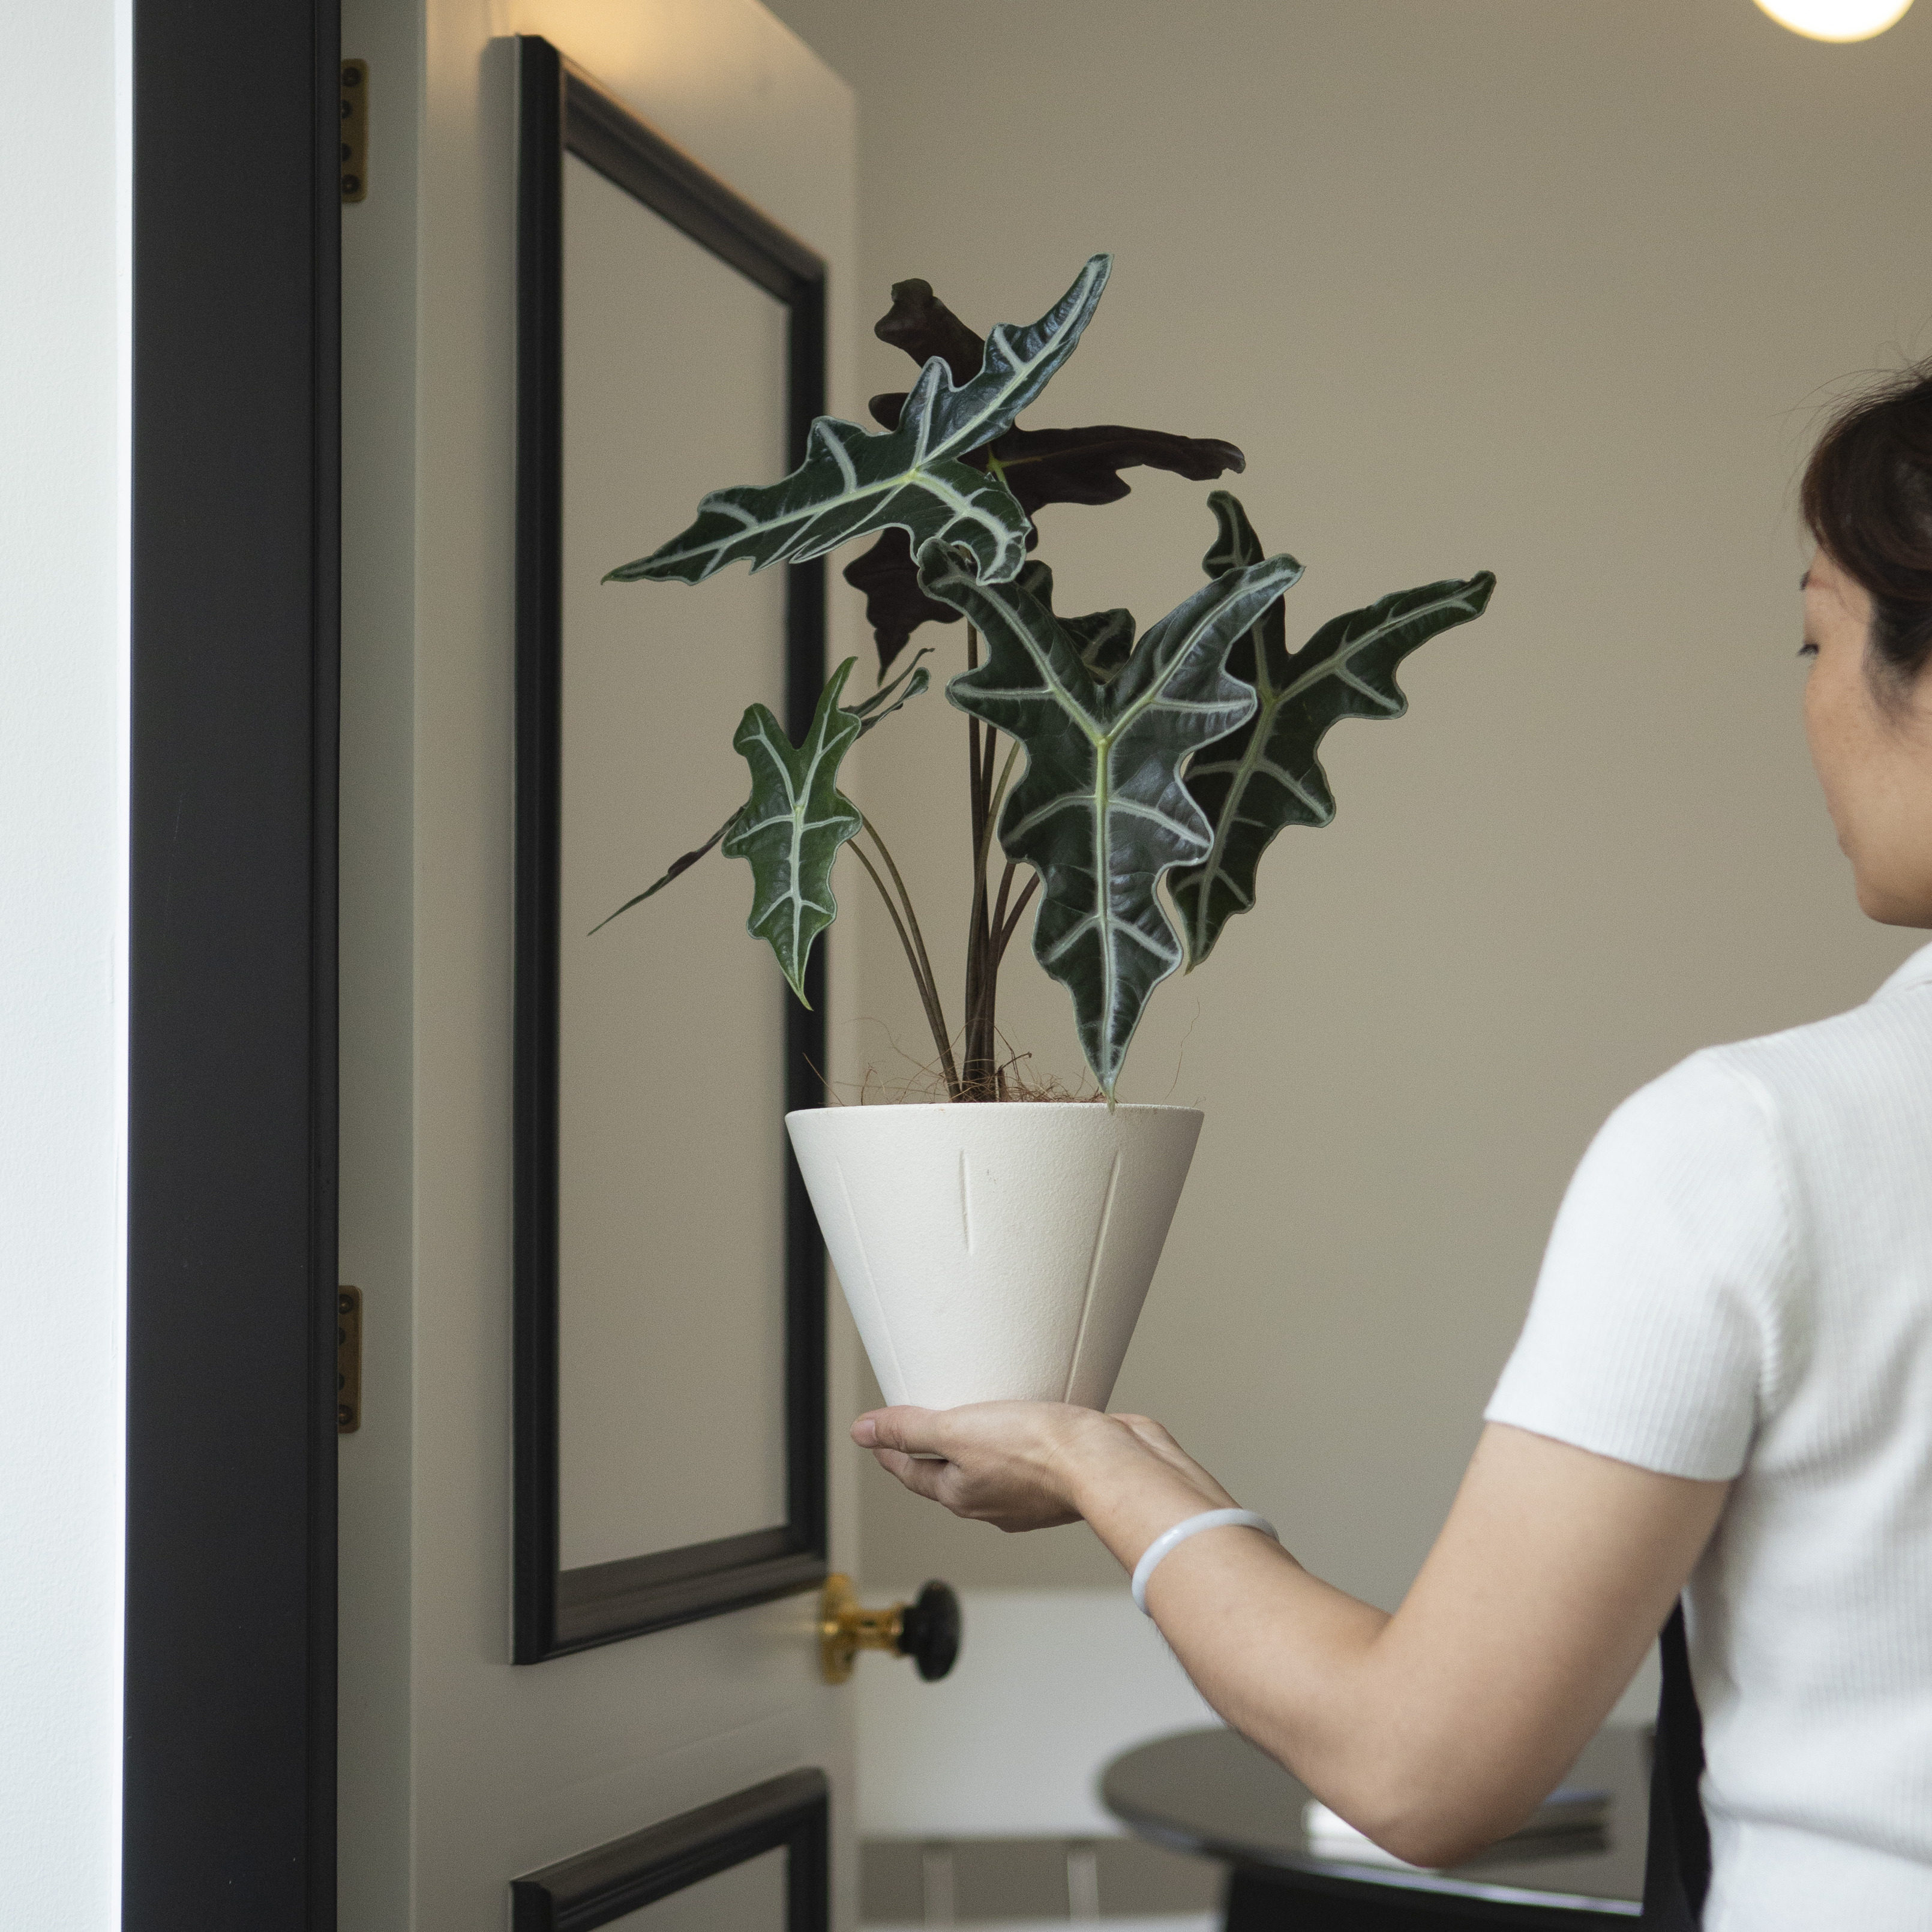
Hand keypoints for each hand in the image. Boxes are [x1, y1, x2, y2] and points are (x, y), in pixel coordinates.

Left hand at [852, 1402, 1236, 1539]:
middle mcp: (994, 1501)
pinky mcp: (1064, 1477)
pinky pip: (1033, 1458)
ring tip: (976, 1417)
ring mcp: (1031, 1494)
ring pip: (994, 1467)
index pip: (913, 1473)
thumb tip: (861, 1432)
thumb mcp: (959, 1431)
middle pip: (951, 1475)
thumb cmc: (1041, 1453)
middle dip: (933, 1451)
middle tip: (920, 1425)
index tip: (877, 1435)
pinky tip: (1031, 1420)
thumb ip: (910, 1430)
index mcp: (962, 1495)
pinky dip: (1022, 1440)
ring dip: (981, 1446)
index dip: (891, 1451)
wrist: (1111, 1465)